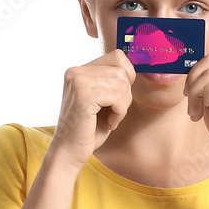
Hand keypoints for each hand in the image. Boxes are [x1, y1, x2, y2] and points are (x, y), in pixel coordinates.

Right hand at [48, 49, 135, 169]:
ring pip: (122, 84)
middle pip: (121, 70)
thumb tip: (138, 67)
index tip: (121, 97)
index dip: (127, 76)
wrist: (70, 152)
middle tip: (115, 112)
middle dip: (126, 94)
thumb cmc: (89, 130)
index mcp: (79, 71)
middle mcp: (76, 72)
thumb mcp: (103, 100)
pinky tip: (110, 123)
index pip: (117, 56)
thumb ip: (113, 82)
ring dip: (123, 105)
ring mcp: (78, 82)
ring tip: (111, 118)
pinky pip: (117, 97)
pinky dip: (119, 113)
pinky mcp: (83, 95)